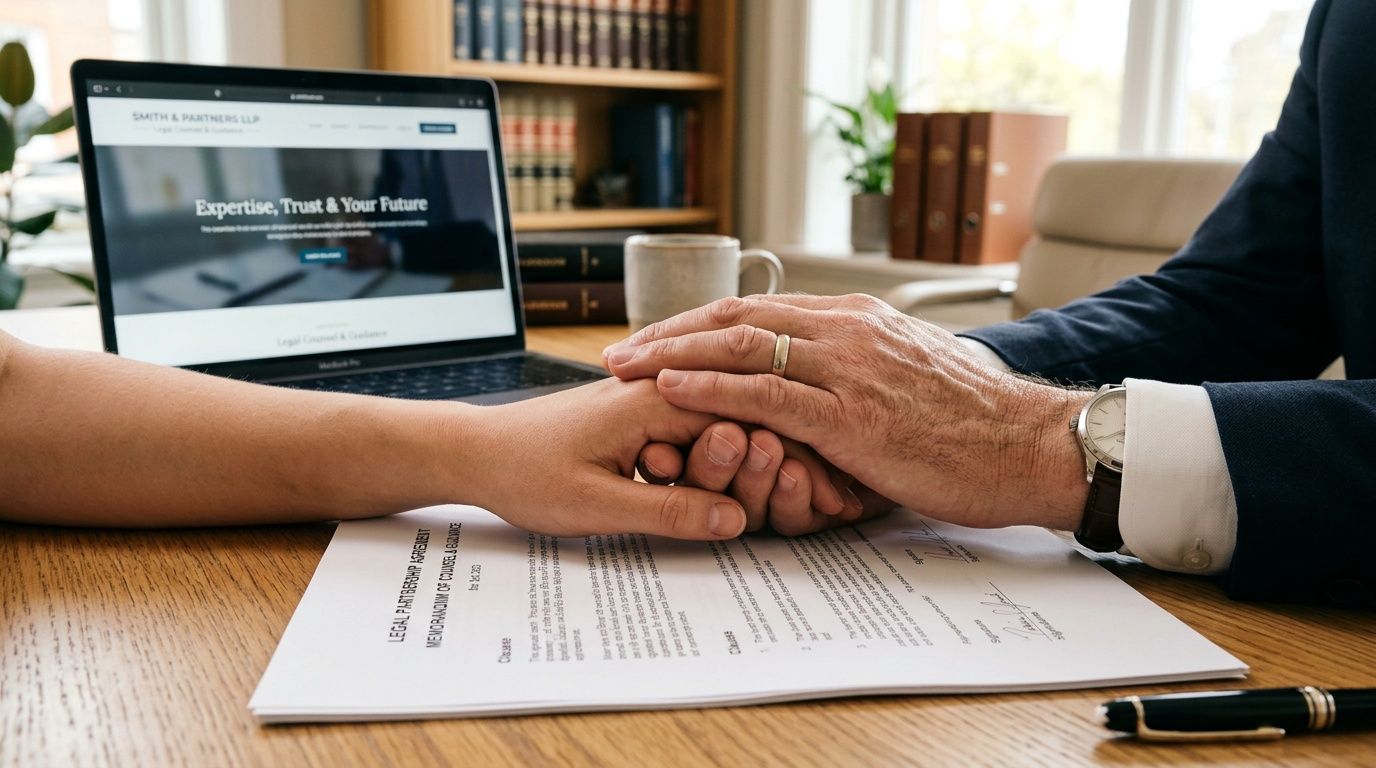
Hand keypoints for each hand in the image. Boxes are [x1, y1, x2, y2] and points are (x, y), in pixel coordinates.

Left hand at [465, 378, 748, 539]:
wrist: (474, 453)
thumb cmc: (523, 471)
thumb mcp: (599, 505)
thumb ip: (672, 512)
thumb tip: (734, 518)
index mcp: (654, 399)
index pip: (743, 418)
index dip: (764, 463)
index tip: (771, 498)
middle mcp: (657, 390)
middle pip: (732, 426)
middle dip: (740, 473)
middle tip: (723, 512)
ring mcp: (647, 403)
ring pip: (710, 436)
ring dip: (711, 475)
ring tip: (680, 500)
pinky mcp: (637, 421)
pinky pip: (684, 441)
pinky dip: (690, 471)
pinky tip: (669, 495)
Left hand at [602, 294, 1092, 530]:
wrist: (1031, 444)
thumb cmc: (976, 421)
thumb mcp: (913, 374)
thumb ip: (864, 366)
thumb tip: (831, 375)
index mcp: (856, 320)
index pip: (757, 312)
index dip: (698, 326)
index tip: (657, 340)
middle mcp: (845, 331)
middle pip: (734, 320)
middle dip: (668, 335)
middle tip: (619, 353)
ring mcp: (847, 370)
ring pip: (739, 349)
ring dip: (672, 357)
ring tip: (625, 369)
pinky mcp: (851, 417)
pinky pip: (765, 395)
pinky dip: (710, 390)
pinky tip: (671, 391)